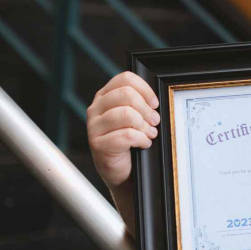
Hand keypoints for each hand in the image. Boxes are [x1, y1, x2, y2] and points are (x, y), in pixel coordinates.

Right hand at [87, 71, 159, 191]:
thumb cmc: (130, 142)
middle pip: (126, 94)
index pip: (125, 79)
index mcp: (105, 96)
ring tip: (149, 134)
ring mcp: (94, 127)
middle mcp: (96, 108)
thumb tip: (156, 101)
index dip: (145, 89)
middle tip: (154, 121)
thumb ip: (140, 104)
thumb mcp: (134, 118)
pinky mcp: (98, 144)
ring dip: (144, 125)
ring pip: (126, 114)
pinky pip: (126, 135)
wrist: (122, 170)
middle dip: (146, 109)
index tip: (155, 104)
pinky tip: (143, 144)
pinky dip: (141, 140)